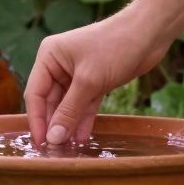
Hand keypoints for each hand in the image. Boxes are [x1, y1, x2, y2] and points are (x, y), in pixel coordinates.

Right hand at [25, 12, 169, 144]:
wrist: (148, 33)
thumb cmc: (115, 47)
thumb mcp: (89, 81)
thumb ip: (69, 111)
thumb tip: (53, 137)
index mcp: (49, 56)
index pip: (35, 93)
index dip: (36, 120)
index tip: (39, 143)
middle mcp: (58, 65)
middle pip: (50, 101)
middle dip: (53, 124)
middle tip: (55, 151)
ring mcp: (76, 73)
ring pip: (67, 105)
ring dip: (68, 125)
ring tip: (68, 149)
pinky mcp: (94, 81)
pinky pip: (83, 104)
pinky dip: (83, 119)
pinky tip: (82, 137)